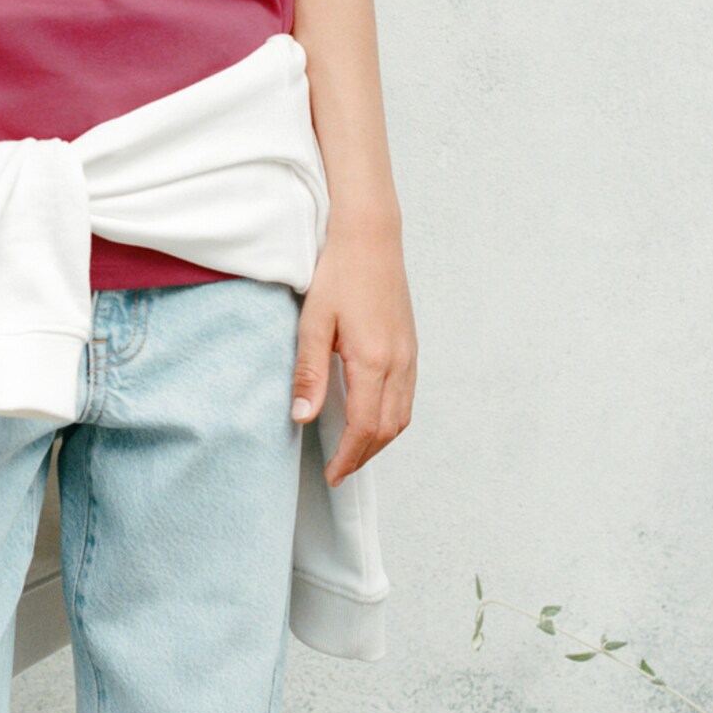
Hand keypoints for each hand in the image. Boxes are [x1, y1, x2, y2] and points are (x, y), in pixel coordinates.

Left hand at [289, 222, 416, 482]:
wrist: (371, 238)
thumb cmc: (338, 275)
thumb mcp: (313, 323)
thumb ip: (309, 373)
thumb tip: (302, 417)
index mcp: (373, 361)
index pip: (365, 427)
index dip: (348, 457)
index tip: (332, 474)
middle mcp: (399, 363)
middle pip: (388, 429)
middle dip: (364, 456)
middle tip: (339, 472)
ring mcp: (409, 355)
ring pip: (402, 416)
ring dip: (379, 441)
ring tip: (353, 453)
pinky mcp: (410, 346)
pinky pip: (406, 397)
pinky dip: (390, 419)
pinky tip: (371, 419)